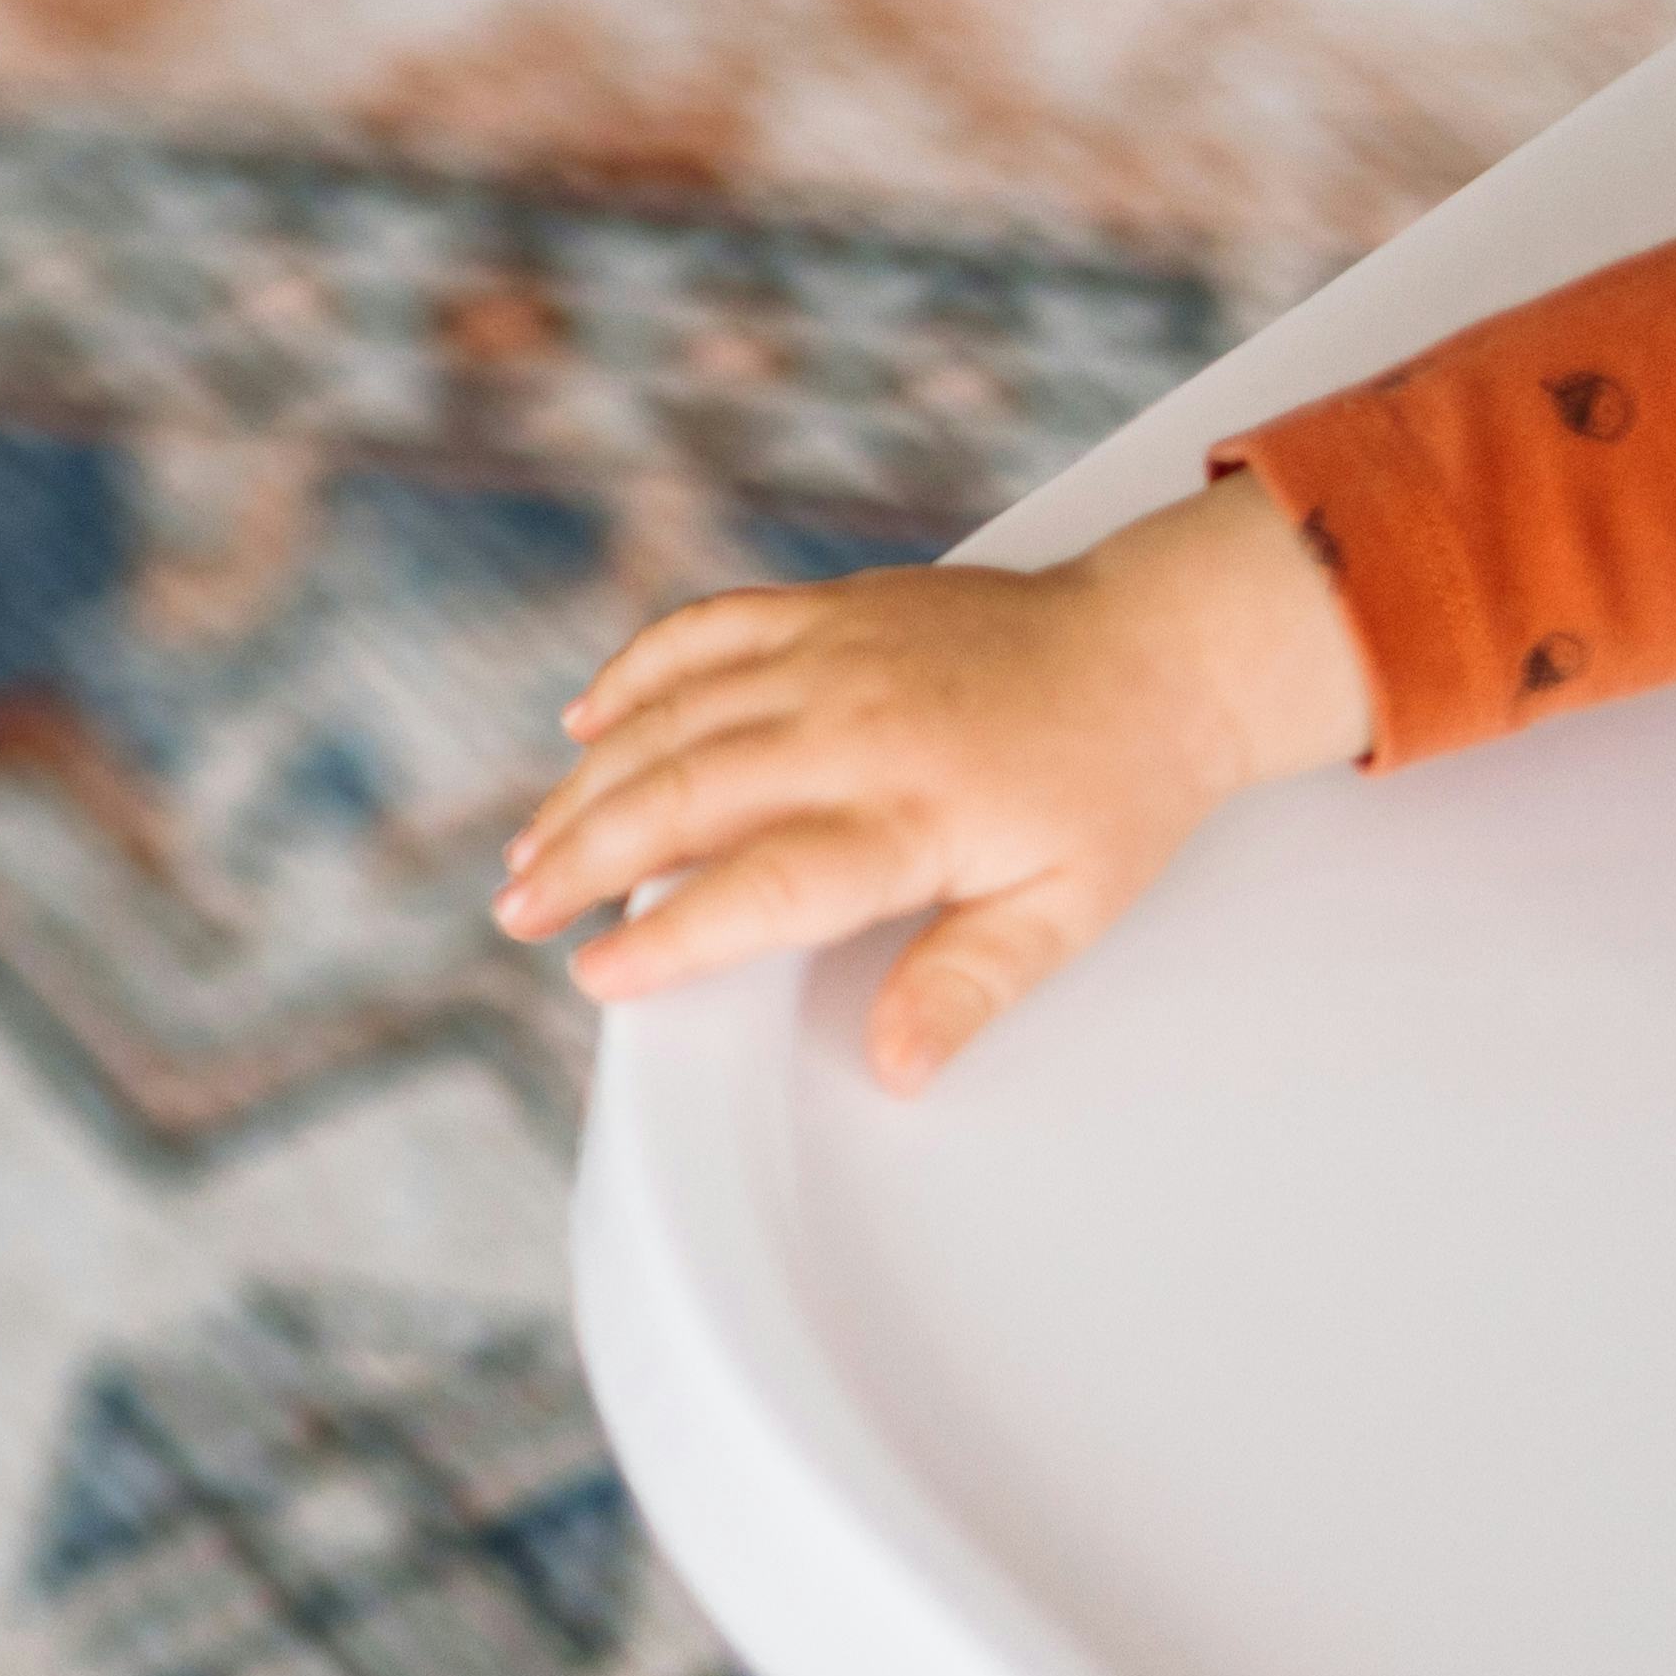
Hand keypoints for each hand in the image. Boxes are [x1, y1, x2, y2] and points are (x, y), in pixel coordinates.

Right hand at [492, 482, 1374, 1090]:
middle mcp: (853, 725)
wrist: (1157, 646)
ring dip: (587, 786)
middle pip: (682, 795)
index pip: (762, 885)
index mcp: (913, 811)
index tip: (600, 977)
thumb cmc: (1114, 785)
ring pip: (670, 719)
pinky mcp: (822, 610)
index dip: (669, 935)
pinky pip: (700, 633)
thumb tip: (897, 1065)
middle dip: (582, 859)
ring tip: (530, 848)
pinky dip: (632, 676)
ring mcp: (829, 655)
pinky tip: (586, 722)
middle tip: (518, 913)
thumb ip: (968, 983)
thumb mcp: (1068, 910)